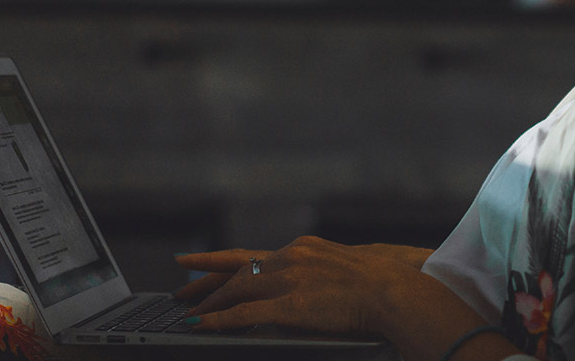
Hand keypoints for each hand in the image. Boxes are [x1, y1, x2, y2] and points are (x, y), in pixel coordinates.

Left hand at [173, 236, 425, 334]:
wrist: (393, 289)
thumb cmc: (379, 284)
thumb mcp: (341, 267)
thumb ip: (317, 273)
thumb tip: (307, 289)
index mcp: (301, 249)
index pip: (250, 254)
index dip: (218, 260)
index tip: (194, 263)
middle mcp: (290, 257)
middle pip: (236, 269)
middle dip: (206, 282)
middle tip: (181, 292)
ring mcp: (289, 279)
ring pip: (236, 290)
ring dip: (209, 303)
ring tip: (188, 313)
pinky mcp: (290, 304)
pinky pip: (244, 314)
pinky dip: (219, 320)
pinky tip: (201, 325)